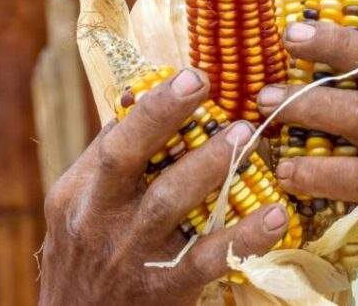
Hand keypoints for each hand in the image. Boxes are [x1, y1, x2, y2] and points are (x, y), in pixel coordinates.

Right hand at [39, 68, 289, 305]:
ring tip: (245, 135)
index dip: (151, 104)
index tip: (191, 74)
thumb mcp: (83, 208)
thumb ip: (112, 159)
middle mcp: (97, 218)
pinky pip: (207, 259)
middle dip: (161, 117)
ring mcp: (129, 254)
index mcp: (79, 192)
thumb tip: (139, 96)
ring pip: (166, 203)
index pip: (112, 139)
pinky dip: (244, 236)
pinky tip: (278, 215)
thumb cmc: (90, 258)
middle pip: (123, 158)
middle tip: (202, 82)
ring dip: (208, 166)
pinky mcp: (162, 288)